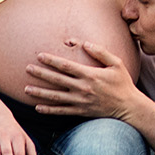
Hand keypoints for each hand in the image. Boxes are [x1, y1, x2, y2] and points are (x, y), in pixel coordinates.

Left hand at [25, 40, 143, 119]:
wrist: (129, 107)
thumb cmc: (123, 83)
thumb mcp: (116, 63)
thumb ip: (101, 52)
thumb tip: (85, 43)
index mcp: (90, 74)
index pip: (66, 66)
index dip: (51, 60)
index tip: (39, 56)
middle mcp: (82, 88)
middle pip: (57, 80)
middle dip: (41, 74)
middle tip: (27, 69)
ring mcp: (80, 101)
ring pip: (56, 97)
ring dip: (40, 93)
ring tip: (26, 89)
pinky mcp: (81, 112)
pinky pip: (62, 111)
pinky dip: (49, 110)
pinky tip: (38, 108)